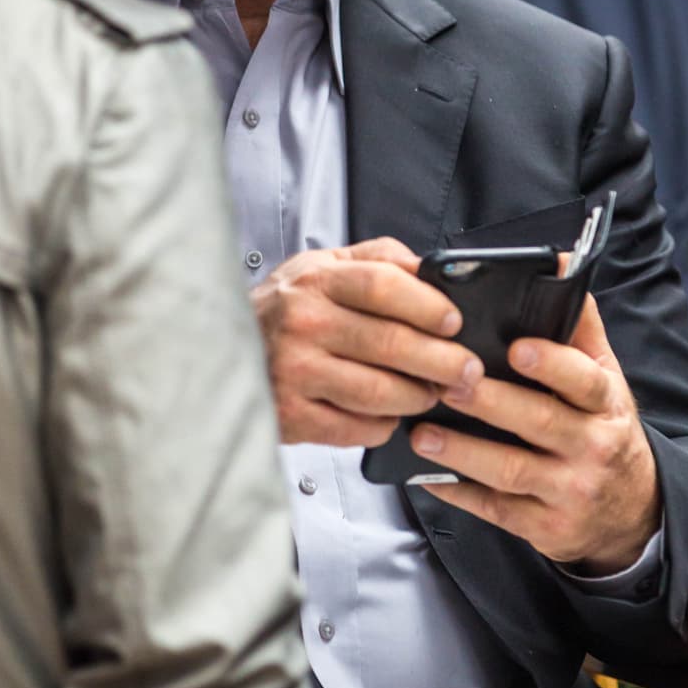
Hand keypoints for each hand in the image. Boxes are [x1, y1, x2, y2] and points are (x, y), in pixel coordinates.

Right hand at [250, 237, 478, 447]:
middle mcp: (303, 323)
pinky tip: (388, 414)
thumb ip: (378, 259)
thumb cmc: (283, 310)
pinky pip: (358, 428)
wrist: (219, 351)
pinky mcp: (292, 415)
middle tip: (467, 371)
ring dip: (418, 397)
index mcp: (317, 279)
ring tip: (430, 393)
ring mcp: (295, 371)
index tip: (456, 322)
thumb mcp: (323, 266)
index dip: (429, 305)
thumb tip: (433, 270)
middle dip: (444, 362)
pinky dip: (384, 425)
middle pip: (392, 344)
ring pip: (381, 393)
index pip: (384, 285)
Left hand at [409, 292, 660, 569]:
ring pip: (510, 471)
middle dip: (489, 404)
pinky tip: (426, 475)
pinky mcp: (544, 526)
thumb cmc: (602, 427)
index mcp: (606, 402)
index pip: (584, 380)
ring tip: (420, 433)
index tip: (516, 349)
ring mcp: (568, 491)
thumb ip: (579, 325)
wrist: (632, 510)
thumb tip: (554, 263)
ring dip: (461, 451)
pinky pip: (495, 509)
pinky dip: (458, 491)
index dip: (551, 364)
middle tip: (445, 384)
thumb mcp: (606, 378)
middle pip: (539, 423)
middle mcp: (593, 446)